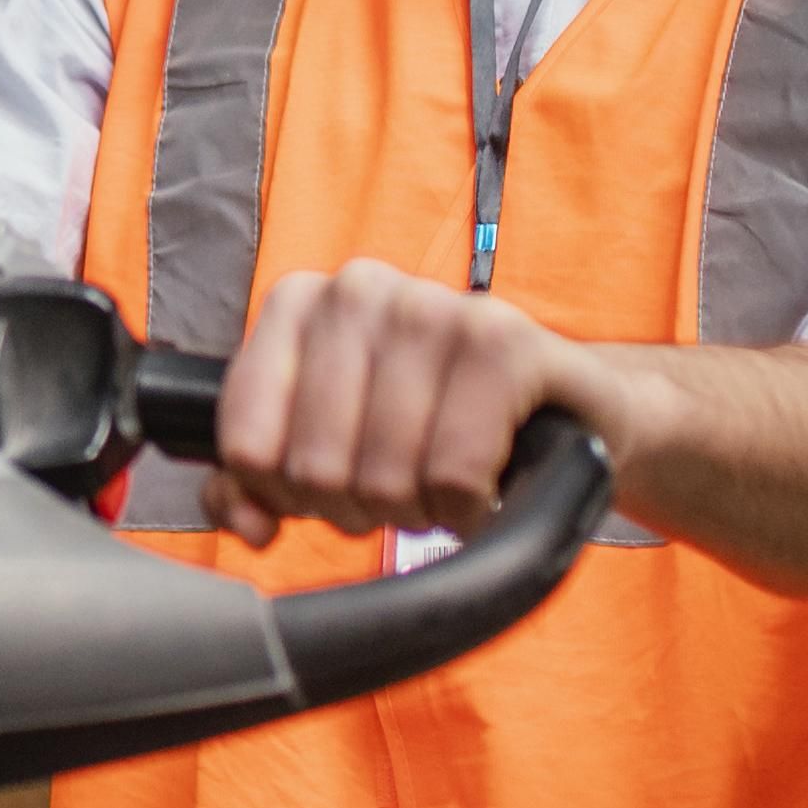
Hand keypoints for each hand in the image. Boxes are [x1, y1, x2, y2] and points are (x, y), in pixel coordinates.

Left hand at [210, 261, 629, 543]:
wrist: (563, 412)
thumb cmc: (431, 427)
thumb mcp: (327, 449)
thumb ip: (256, 483)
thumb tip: (244, 519)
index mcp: (297, 304)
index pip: (247, 446)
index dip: (286, 494)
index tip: (332, 480)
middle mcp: (358, 288)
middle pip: (315, 470)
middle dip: (360, 507)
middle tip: (402, 485)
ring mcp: (433, 306)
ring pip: (383, 478)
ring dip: (419, 512)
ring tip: (444, 481)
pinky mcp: (506, 342)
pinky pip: (454, 475)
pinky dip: (469, 508)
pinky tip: (486, 481)